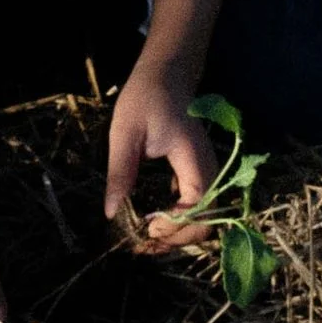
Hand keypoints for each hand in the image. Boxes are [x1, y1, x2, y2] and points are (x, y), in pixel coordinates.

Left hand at [103, 65, 220, 248]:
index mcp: (194, 159)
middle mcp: (209, 169)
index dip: (173, 226)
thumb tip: (112, 212)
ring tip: (147, 242)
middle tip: (143, 246)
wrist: (167, 75)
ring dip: (179, 234)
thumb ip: (121, 172)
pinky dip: (179, 221)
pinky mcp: (199, 173)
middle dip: (177, 239)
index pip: (196, 206)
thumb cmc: (146, 98)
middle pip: (206, 220)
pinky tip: (155, 225)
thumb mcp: (125, 133)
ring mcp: (207, 172)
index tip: (145, 229)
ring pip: (204, 216)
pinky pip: (197, 206)